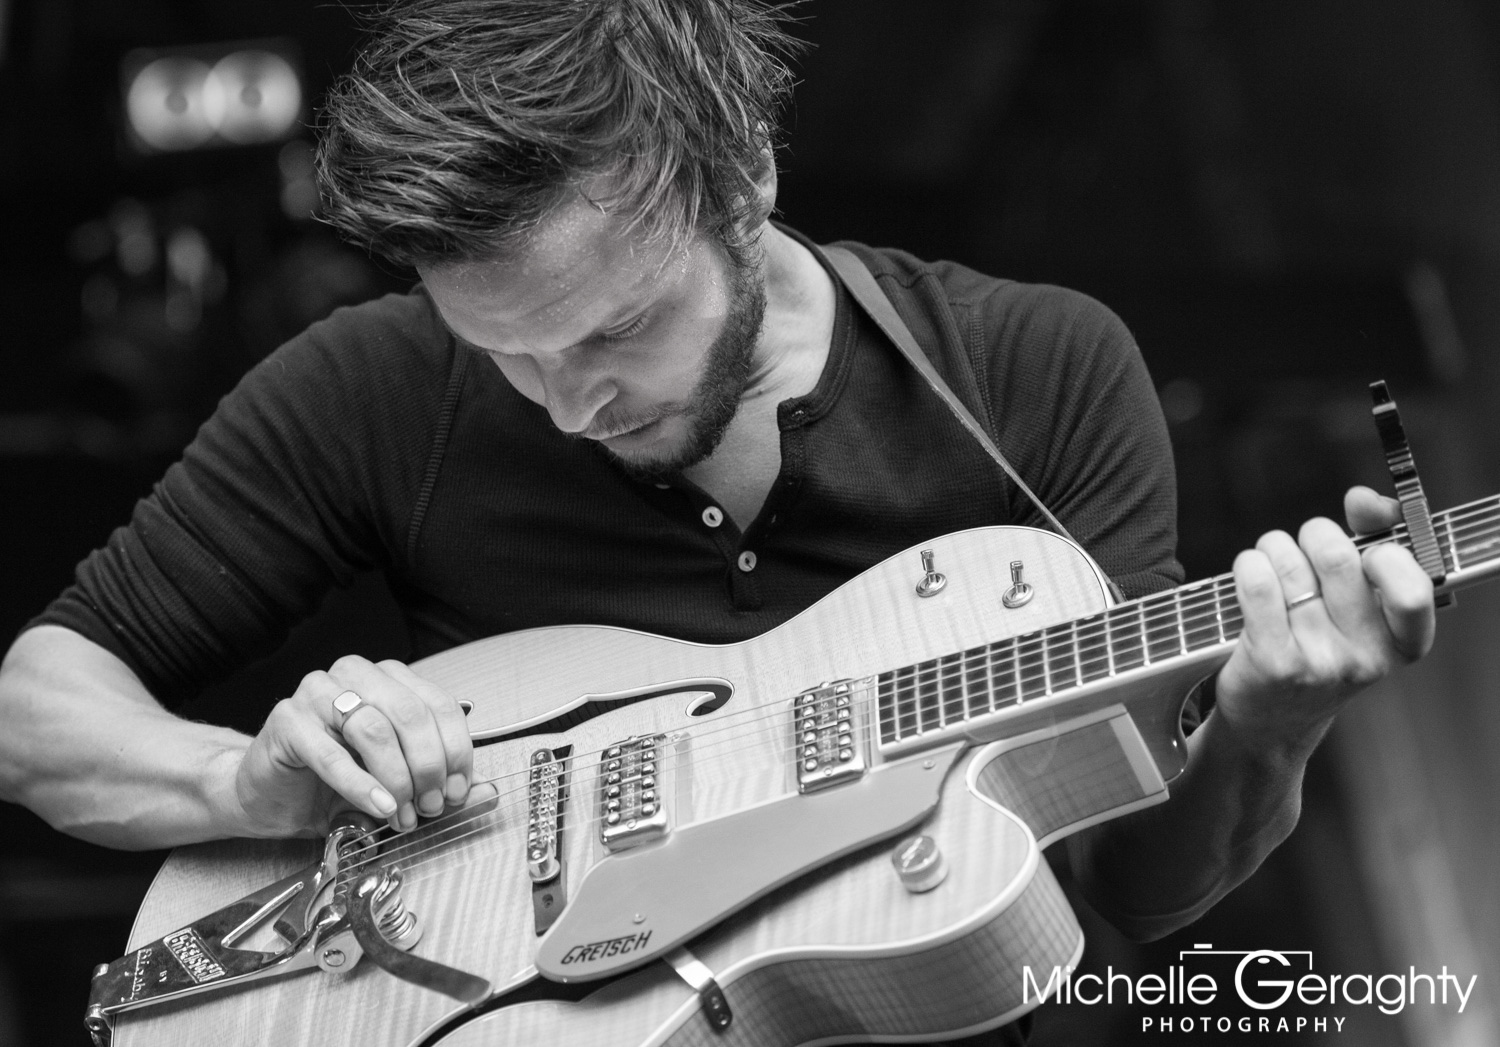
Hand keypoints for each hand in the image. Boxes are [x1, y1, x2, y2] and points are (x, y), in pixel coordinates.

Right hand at [231, 655, 472, 837]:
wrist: (266, 795)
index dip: (456, 751)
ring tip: (403, 813)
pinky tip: (379, 805)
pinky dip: (361, 784)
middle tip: (431, 806)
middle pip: (411, 713)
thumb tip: (488, 793)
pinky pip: (331, 753)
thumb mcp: (397, 784)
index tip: (459, 791)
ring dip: (397, 778)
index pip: (439, 705)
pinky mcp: (287, 720)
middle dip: (428, 766)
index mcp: (389, 680)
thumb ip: (439, 784)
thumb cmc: (331, 784)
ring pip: (374, 728)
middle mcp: (356, 676)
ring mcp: (318, 692)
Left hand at [1213, 485, 1434, 759]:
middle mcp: (1366, 657)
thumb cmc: (1316, 648)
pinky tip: (1249, 576)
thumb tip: (1365, 499)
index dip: (1385, 552)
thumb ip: (1372, 543)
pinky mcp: (1274, 663)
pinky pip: (1258, 583)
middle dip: (1313, 536)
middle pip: (1339, 556)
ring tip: (1270, 570)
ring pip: (1289, 563)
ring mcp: (1320, 663)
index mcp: (1401, 644)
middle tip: (1301, 549)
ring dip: (1272, 551)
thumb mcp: (1358, 610)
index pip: (1413, 588)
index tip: (1366, 548)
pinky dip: (1248, 565)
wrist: (1270, 722)